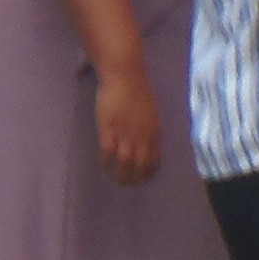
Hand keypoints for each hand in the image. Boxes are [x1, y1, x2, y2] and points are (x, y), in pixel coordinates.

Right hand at [92, 69, 160, 186]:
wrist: (125, 75)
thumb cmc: (138, 89)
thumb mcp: (151, 111)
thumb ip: (149, 127)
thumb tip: (147, 140)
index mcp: (155, 131)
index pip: (155, 160)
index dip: (149, 172)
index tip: (144, 178)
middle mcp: (142, 136)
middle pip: (141, 166)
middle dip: (136, 179)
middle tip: (128, 185)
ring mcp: (126, 133)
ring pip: (125, 164)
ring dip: (121, 176)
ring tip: (116, 180)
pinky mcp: (109, 129)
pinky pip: (107, 153)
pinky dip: (105, 163)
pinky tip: (103, 167)